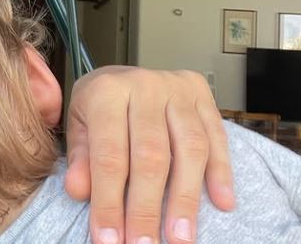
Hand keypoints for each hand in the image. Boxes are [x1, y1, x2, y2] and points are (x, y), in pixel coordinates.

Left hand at [65, 66, 234, 243]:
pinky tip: (222, 204)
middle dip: (147, 208)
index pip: (109, 154)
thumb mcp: (79, 125)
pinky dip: (221, 171)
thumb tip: (79, 191)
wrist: (121, 74)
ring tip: (181, 239)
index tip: (109, 240)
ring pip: (189, 147)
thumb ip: (80, 158)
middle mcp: (144, 85)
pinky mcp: (201, 93)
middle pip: (151, 155)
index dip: (109, 201)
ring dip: (186, 198)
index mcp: (106, 91)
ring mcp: (176, 87)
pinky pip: (216, 135)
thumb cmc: (98, 106)